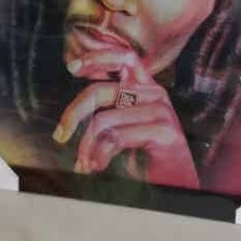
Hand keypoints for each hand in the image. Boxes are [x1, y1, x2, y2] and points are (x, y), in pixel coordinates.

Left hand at [53, 48, 199, 189]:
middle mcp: (154, 93)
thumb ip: (110, 110)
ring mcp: (161, 111)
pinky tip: (99, 165)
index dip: (97, 56)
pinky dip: (101, 154)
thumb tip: (73, 111)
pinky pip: (116, 138)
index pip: (124, 56)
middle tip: (61, 134)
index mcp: (146, 87)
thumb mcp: (127, 126)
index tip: (72, 67)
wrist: (179, 183)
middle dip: (74, 113)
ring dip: (87, 145)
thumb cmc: (149, 157)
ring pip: (104, 119)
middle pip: (102, 90)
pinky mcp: (163, 132)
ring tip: (85, 162)